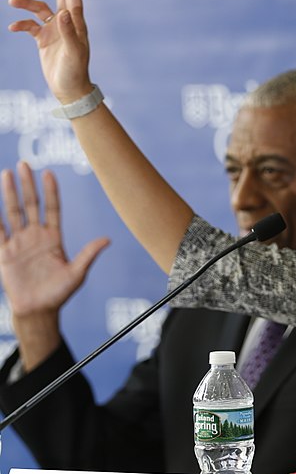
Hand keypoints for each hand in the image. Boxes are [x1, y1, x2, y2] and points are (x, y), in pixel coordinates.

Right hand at [0, 161, 108, 369]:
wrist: (38, 310)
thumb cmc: (59, 293)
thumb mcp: (77, 273)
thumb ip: (88, 254)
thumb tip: (108, 239)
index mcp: (54, 238)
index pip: (52, 208)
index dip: (51, 191)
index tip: (48, 172)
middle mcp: (36, 236)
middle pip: (31, 205)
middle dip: (28, 184)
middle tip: (24, 163)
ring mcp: (19, 243)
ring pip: (13, 212)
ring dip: (9, 193)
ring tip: (6, 173)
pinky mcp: (4, 253)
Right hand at [8, 0, 92, 102]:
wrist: (69, 90)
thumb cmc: (75, 72)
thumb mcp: (73, 53)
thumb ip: (68, 33)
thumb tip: (63, 12)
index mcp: (76, 25)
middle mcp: (67, 24)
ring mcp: (55, 31)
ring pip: (39, 9)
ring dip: (26, 4)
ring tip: (11, 2)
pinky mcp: (44, 40)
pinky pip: (30, 26)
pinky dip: (21, 25)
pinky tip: (13, 29)